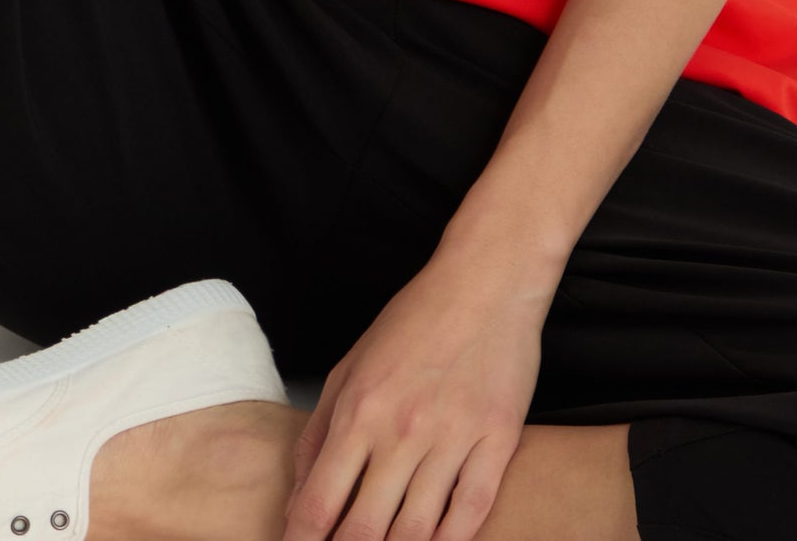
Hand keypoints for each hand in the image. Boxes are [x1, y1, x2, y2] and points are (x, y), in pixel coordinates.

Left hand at [280, 241, 551, 540]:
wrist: (486, 279)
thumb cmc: (415, 320)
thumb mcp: (350, 366)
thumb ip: (319, 434)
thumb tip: (298, 500)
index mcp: (359, 410)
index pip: (320, 503)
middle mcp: (402, 429)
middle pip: (365, 529)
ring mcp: (453, 437)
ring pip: (417, 531)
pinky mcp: (498, 439)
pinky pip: (471, 511)